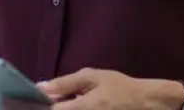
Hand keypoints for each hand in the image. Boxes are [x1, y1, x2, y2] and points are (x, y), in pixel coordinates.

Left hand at [39, 69, 178, 109]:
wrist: (146, 103)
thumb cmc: (119, 87)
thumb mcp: (93, 77)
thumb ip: (66, 83)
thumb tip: (40, 88)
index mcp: (84, 108)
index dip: (42, 106)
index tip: (37, 100)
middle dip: (54, 109)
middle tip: (55, 101)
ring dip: (65, 109)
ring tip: (71, 103)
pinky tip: (79, 107)